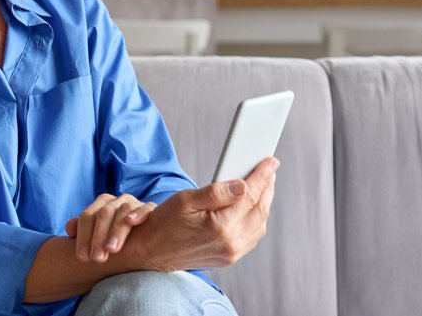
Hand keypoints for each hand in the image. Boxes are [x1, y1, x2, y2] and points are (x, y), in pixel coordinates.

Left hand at [65, 193, 156, 262]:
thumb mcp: (98, 235)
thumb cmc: (115, 237)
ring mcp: (134, 203)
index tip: (82, 258)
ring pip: (123, 211)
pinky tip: (132, 222)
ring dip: (116, 230)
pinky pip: (146, 207)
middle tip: (97, 259)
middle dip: (98, 237)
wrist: (145, 235)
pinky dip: (139, 213)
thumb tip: (70, 229)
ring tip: (112, 249)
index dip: (83, 237)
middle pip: (104, 214)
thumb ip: (83, 232)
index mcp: (101, 204)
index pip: (88, 216)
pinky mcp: (151, 209)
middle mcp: (116, 201)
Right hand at [128, 157, 278, 271]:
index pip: (250, 195)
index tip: (270, 162)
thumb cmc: (164, 223)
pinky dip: (256, 220)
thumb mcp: (185, 200)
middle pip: (260, 210)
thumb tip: (242, 185)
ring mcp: (231, 253)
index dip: (262, 176)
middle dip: (267, 188)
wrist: (151, 252)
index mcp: (221, 226)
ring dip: (263, 204)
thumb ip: (216, 192)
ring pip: (259, 225)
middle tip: (269, 171)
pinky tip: (251, 208)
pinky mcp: (229, 258)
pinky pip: (252, 237)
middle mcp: (230, 243)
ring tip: (261, 186)